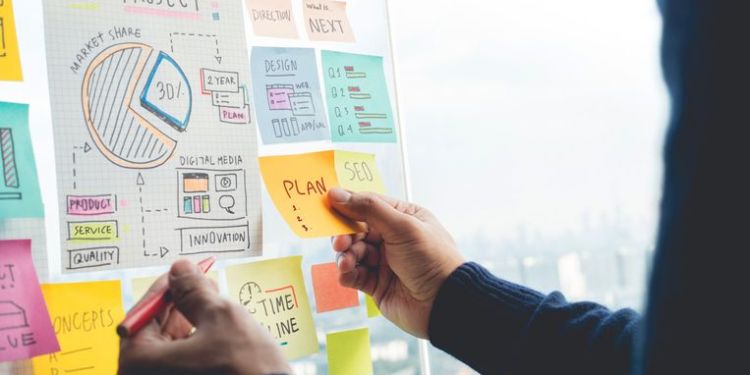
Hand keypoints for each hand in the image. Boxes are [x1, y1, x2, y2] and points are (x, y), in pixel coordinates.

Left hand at [119, 260, 290, 374]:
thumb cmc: (242, 367)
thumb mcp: (220, 315)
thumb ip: (193, 289)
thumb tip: (180, 269)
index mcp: (140, 362)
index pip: (143, 315)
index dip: (164, 289)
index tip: (179, 273)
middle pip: (153, 334)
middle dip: (177, 306)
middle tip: (198, 284)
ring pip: (170, 349)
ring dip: (189, 322)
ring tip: (212, 302)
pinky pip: (181, 364)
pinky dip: (195, 344)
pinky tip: (215, 328)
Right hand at [328, 188, 464, 338]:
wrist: (445, 303)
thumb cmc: (431, 258)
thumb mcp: (402, 226)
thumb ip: (368, 209)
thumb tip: (336, 194)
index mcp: (404, 218)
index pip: (370, 205)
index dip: (348, 204)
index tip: (328, 204)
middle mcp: (393, 238)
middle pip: (357, 229)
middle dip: (345, 235)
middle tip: (340, 242)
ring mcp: (385, 262)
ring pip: (353, 252)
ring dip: (346, 256)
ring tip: (348, 262)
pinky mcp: (377, 284)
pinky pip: (355, 275)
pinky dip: (348, 273)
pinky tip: (348, 274)